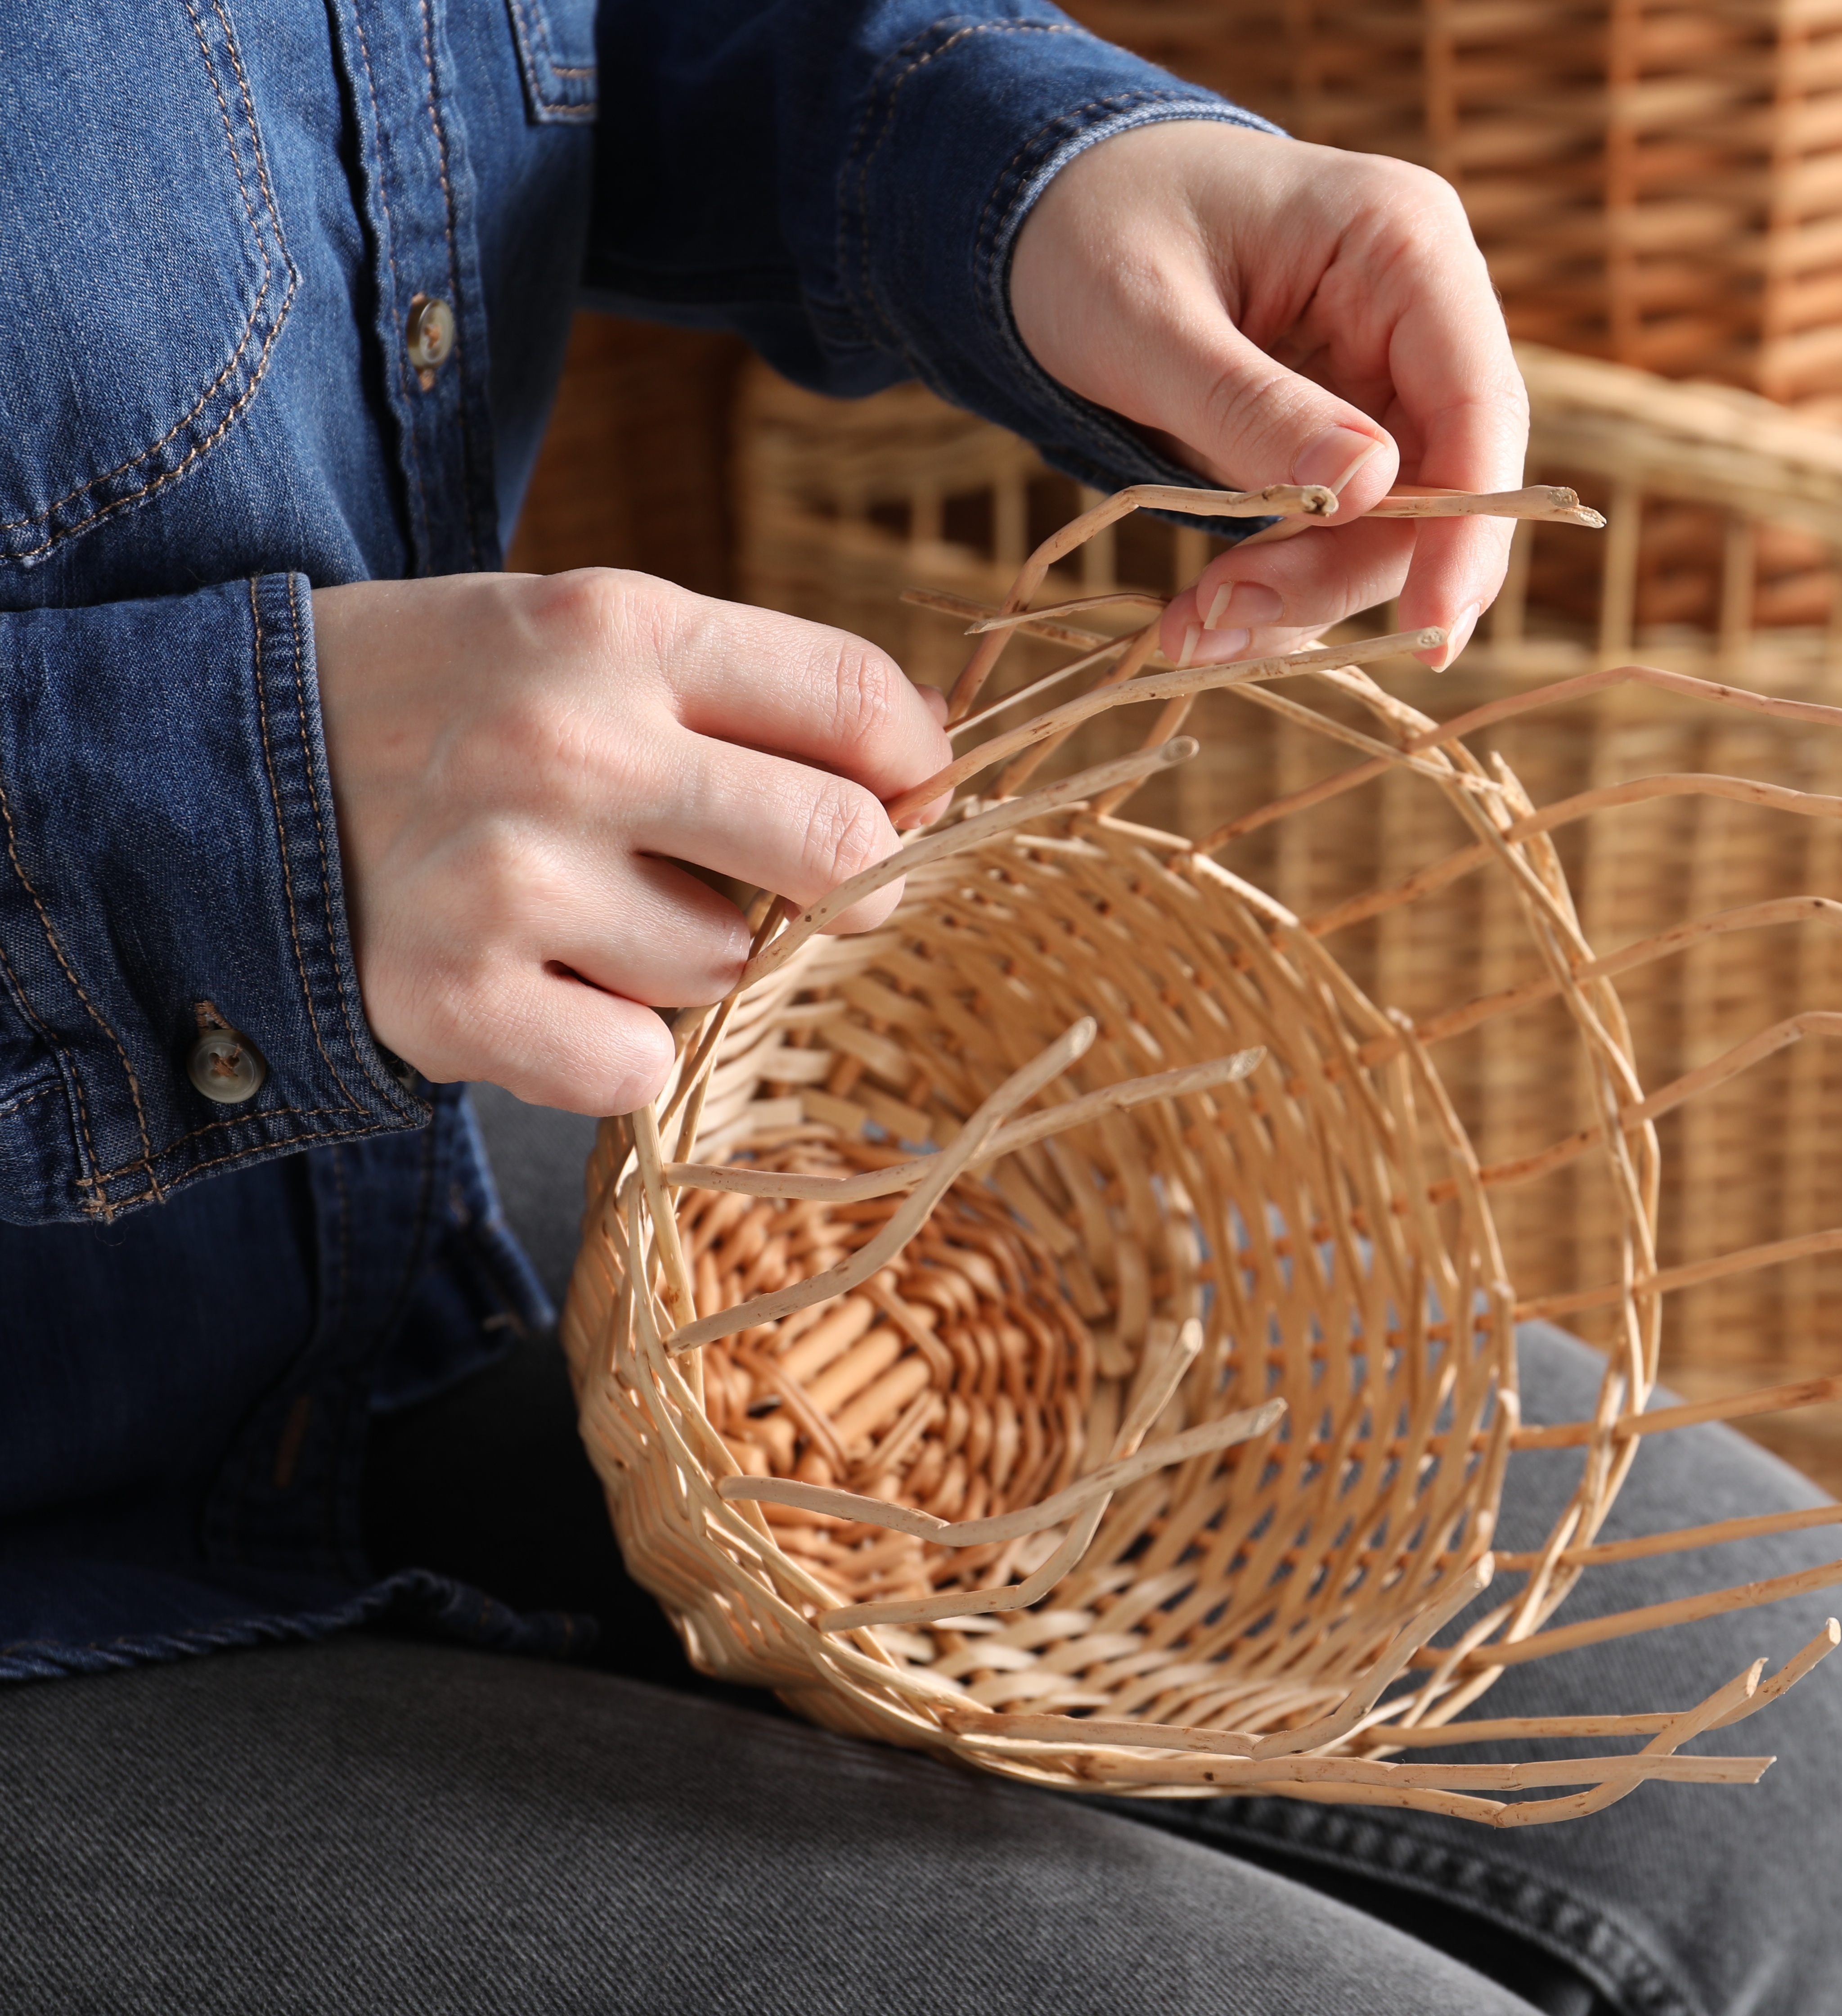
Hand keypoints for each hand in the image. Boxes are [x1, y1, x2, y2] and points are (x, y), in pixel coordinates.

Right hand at [313, 571, 951, 1114]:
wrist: (211, 769)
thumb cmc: (451, 704)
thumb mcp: (589, 639)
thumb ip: (754, 691)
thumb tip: (928, 765)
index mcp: (617, 628)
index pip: (864, 706)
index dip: (918, 769)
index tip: (905, 796)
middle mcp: (568, 747)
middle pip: (843, 848)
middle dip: (854, 882)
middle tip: (805, 886)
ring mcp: (505, 880)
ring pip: (729, 966)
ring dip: (693, 958)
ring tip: (590, 907)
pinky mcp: (450, 1000)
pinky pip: (638, 1064)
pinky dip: (612, 1045)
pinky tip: (540, 983)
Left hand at [1009, 121, 1524, 669]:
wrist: (1044, 210)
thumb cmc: (1090, 226)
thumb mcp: (1143, 314)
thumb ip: (1249, 404)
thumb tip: (1367, 489)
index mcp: (1402, 243)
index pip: (1478, 403)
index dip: (1470, 527)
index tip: (1434, 633)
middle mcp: (1418, 316)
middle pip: (1444, 486)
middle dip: (1344, 573)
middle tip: (1230, 619)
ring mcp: (1384, 382)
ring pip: (1392, 530)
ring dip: (1300, 596)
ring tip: (1190, 629)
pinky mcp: (1343, 439)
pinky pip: (1340, 538)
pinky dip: (1277, 588)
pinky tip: (1200, 619)